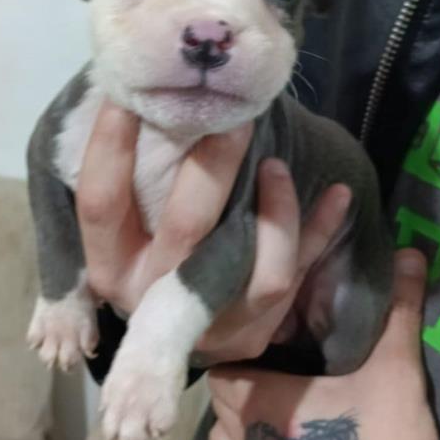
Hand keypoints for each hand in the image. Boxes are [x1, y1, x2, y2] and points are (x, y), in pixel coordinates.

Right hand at [77, 101, 351, 363]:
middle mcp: (153, 300)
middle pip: (188, 227)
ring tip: (277, 166)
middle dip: (214, 165)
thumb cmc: (144, 261)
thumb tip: (135, 99)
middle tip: (234, 119)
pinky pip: (297, 276)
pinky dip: (320, 232)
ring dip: (277, 208)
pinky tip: (338, 193)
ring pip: (259, 266)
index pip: (102, 202)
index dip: (110, 145)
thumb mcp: (121, 234)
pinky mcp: (253, 332)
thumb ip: (126, 184)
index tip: (130, 95)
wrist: (168, 344)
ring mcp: (209, 323)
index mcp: (110, 267)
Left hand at [208, 249, 439, 439]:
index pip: (221, 372)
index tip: (264, 349)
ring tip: (275, 421)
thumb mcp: (394, 370)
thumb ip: (396, 309)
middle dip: (240, 391)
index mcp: (258, 402)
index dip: (238, 358)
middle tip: (277, 376)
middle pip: (220, 408)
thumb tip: (408, 252)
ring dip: (241, 434)